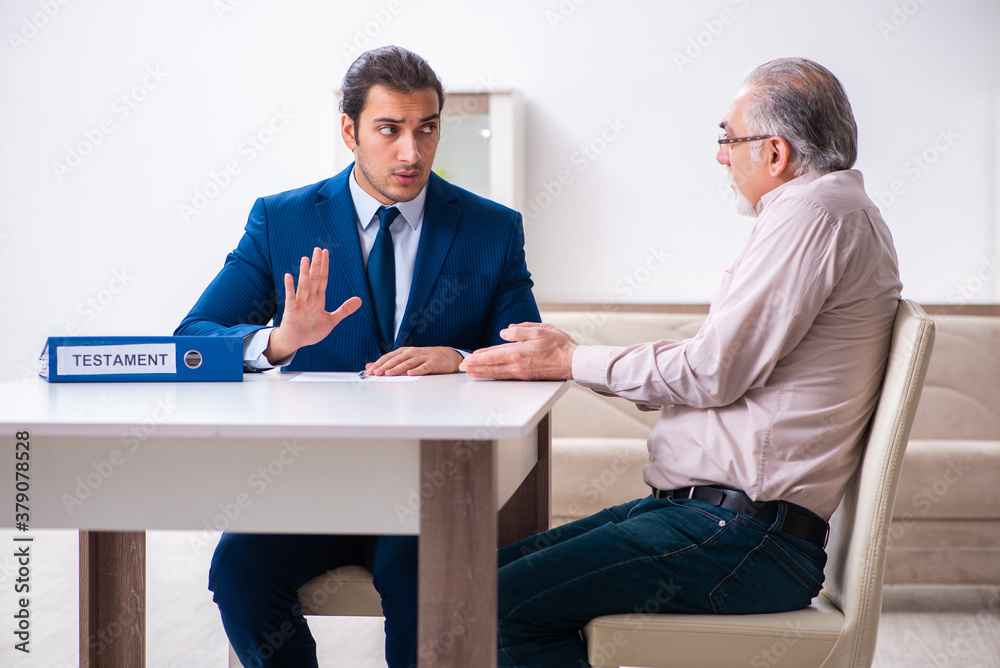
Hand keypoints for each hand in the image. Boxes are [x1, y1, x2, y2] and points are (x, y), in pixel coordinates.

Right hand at [265, 248, 361, 363]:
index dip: (325, 266)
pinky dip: (289, 288)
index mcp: (318, 299)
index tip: (325, 252)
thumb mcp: (331, 320)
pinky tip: (288, 276)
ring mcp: (299, 304)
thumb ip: (344, 310)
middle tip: (318, 249)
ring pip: (304, 286)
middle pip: (314, 279)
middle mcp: (309, 299)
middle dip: (317, 265)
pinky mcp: (291, 311)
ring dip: (304, 273)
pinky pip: (291, 298)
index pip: (323, 279)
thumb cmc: (310, 330)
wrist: (295, 342)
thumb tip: (360, 300)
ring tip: (305, 259)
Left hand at [364, 347, 463, 375]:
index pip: (388, 357)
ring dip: (397, 368)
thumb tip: (370, 366)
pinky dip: (417, 370)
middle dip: (385, 366)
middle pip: (396, 359)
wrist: (448, 356)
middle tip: (376, 373)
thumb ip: (389, 363)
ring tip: (389, 374)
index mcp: (404, 351)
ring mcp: (423, 357)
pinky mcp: (433, 363)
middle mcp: (412, 352)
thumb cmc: (426, 359)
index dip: (379, 363)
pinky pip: (424, 367)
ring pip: (408, 363)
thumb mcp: (407, 359)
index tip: (370, 371)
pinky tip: (410, 374)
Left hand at [459, 323, 577, 379]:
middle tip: (462, 368)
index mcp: (518, 352)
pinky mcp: (526, 377)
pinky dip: (495, 376)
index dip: (477, 357)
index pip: (492, 355)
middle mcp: (517, 365)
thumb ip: (520, 331)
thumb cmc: (560, 345)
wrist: (573, 362)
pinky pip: (506, 377)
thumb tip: (505, 332)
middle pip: (491, 367)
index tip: (466, 359)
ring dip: (482, 373)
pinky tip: (490, 375)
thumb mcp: (540, 330)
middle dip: (475, 367)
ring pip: (497, 374)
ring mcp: (522, 373)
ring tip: (470, 373)